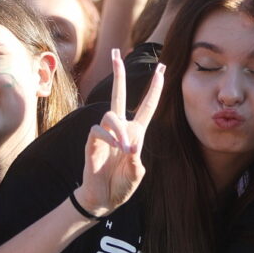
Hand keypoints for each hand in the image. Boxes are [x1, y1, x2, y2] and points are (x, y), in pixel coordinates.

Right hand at [72, 49, 163, 217]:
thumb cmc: (122, 186)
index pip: (146, 107)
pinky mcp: (91, 142)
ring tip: (126, 148)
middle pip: (118, 95)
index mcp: (136, 133)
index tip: (162, 71)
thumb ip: (137, 158)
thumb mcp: (137, 174)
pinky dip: (108, 138)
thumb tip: (132, 143)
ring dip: (119, 130)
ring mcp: (104, 134)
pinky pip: (97, 131)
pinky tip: (115, 149)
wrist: (104, 200)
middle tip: (117, 53)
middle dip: (118, 74)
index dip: (154, 90)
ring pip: (110, 115)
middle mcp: (120, 129)